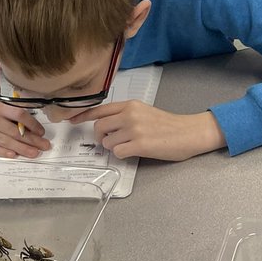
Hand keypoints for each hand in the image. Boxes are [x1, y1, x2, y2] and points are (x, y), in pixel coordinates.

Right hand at [0, 89, 50, 158]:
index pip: (20, 115)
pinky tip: (14, 155)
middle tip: (44, 146)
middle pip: (15, 132)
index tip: (41, 131)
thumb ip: (10, 113)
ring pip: (6, 142)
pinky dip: (4, 152)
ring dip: (22, 149)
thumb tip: (28, 126)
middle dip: (32, 140)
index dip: (33, 124)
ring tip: (34, 153)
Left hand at [69, 101, 225, 161]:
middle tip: (112, 141)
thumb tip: (104, 126)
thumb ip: (124, 115)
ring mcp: (134, 129)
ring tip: (130, 146)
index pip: (99, 109)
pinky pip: (117, 152)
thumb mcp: (143, 112)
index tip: (71, 120)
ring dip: (114, 147)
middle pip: (98, 128)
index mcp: (129, 105)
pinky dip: (123, 155)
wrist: (189, 132)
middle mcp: (129, 115)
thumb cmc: (167, 124)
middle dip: (101, 138)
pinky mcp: (139, 144)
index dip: (82, 115)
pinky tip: (134, 152)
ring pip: (107, 142)